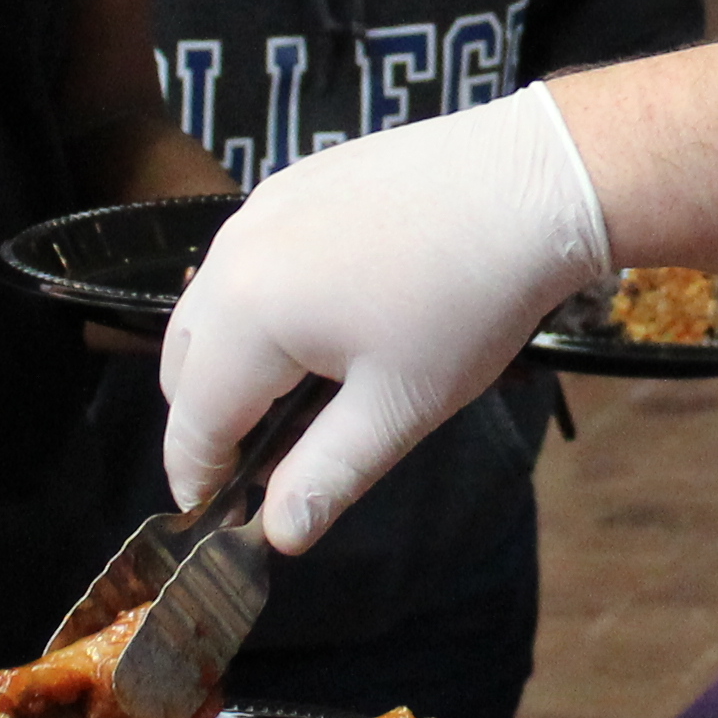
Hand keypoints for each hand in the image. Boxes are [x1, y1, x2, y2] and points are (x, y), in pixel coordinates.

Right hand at [161, 82, 611, 548]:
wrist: (534, 183)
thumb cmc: (469, 304)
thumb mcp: (398, 408)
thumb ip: (326, 476)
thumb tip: (277, 536)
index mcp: (248, 314)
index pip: (192, 420)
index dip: (199, 479)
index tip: (220, 516)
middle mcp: (234, 252)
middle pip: (183, 362)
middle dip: (210, 420)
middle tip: (270, 461)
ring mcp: (260, 207)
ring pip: (210, 306)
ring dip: (232, 361)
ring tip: (301, 397)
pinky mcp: (294, 181)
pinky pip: (246, 259)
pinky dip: (257, 305)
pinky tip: (326, 322)